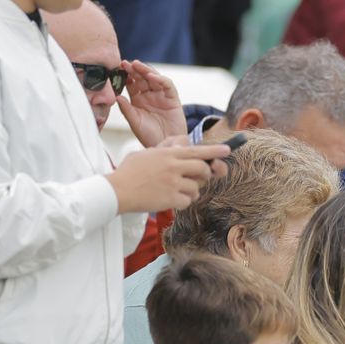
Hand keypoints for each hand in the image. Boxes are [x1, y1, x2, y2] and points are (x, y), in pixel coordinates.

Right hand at [108, 143, 230, 214]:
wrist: (117, 190)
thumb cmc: (129, 171)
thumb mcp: (147, 153)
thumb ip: (167, 147)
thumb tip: (184, 141)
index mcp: (168, 153)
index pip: (197, 150)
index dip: (215, 151)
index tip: (227, 150)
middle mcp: (173, 166)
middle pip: (203, 169)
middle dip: (204, 175)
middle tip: (198, 178)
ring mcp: (173, 183)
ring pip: (196, 188)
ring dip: (190, 191)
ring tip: (173, 190)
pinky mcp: (171, 198)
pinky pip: (188, 201)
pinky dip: (182, 202)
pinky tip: (169, 199)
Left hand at [115, 61, 187, 148]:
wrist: (166, 145)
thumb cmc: (150, 136)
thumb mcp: (135, 122)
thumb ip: (126, 109)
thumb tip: (116, 96)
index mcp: (137, 100)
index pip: (130, 83)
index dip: (125, 76)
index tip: (117, 69)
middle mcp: (149, 95)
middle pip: (141, 78)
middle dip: (134, 70)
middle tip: (125, 63)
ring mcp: (161, 95)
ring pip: (153, 78)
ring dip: (145, 70)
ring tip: (137, 65)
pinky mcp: (172, 98)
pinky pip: (167, 85)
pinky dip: (160, 79)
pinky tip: (151, 76)